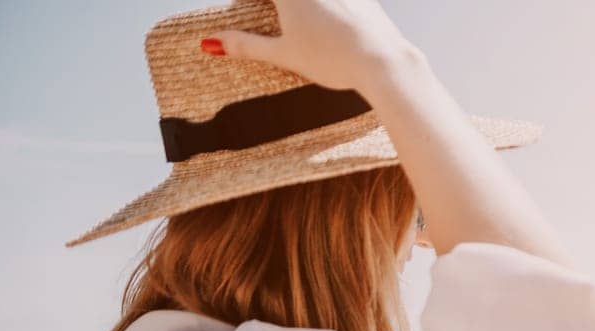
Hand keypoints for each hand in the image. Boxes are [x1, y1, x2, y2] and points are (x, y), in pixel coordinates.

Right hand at [207, 0, 417, 92]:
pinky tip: (330, 26)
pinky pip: (337, 1)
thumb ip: (247, 45)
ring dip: (301, 12)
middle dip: (275, 8)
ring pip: (313, 2)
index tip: (243, 10)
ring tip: (305, 30)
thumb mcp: (285, 54)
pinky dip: (327, 9)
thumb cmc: (335, 59)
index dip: (247, 3)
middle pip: (284, 0)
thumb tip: (211, 43)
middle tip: (270, 14)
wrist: (383, 61)